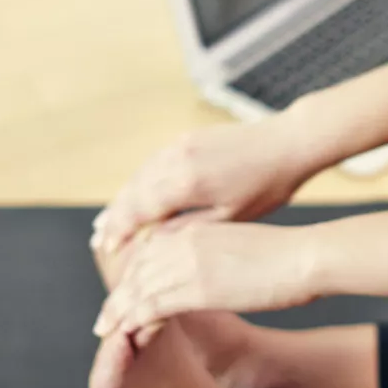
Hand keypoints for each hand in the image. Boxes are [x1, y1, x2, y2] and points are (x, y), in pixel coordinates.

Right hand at [91, 119, 313, 258]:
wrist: (288, 142)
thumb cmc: (267, 187)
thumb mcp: (229, 217)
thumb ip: (187, 229)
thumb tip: (151, 243)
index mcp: (186, 182)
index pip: (140, 210)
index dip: (121, 232)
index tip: (108, 250)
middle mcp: (177, 158)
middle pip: (133, 191)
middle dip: (114, 217)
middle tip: (98, 240)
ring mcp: (181, 143)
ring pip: (141, 175)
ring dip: (123, 198)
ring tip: (109, 221)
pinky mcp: (189, 137)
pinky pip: (154, 162)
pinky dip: (140, 181)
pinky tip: (137, 195)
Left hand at [93, 220, 316, 345]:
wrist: (306, 256)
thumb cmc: (285, 255)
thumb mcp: (239, 246)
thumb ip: (214, 254)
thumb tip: (207, 271)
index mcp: (196, 230)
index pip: (149, 250)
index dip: (131, 274)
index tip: (122, 292)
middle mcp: (185, 242)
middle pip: (137, 270)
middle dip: (119, 295)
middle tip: (104, 318)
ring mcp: (189, 263)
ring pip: (139, 289)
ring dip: (118, 311)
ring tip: (105, 332)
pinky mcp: (197, 289)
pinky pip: (154, 306)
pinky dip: (136, 322)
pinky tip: (128, 335)